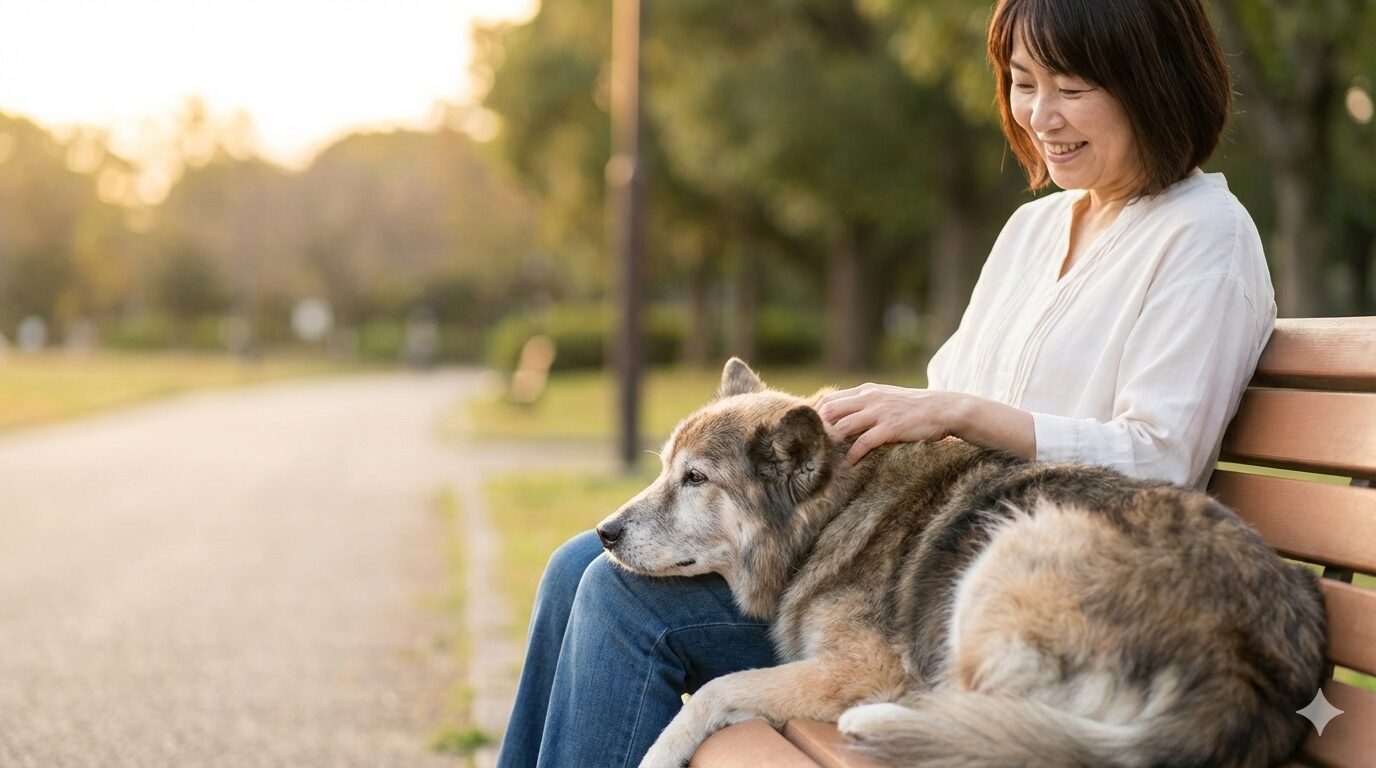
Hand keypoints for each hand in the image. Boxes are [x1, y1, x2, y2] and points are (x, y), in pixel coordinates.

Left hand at [817, 384, 963, 466]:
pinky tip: (847, 465)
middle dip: (820, 428)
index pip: (830, 399)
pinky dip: (853, 455)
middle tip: (815, 447)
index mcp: (867, 391)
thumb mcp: (887, 397)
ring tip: (827, 458)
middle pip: (831, 410)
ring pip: (843, 426)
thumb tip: (846, 416)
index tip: (810, 432)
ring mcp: (879, 413)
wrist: (944, 409)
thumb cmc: (915, 407)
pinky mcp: (890, 428)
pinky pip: (863, 443)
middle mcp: (869, 399)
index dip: (817, 415)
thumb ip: (867, 403)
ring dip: (833, 443)